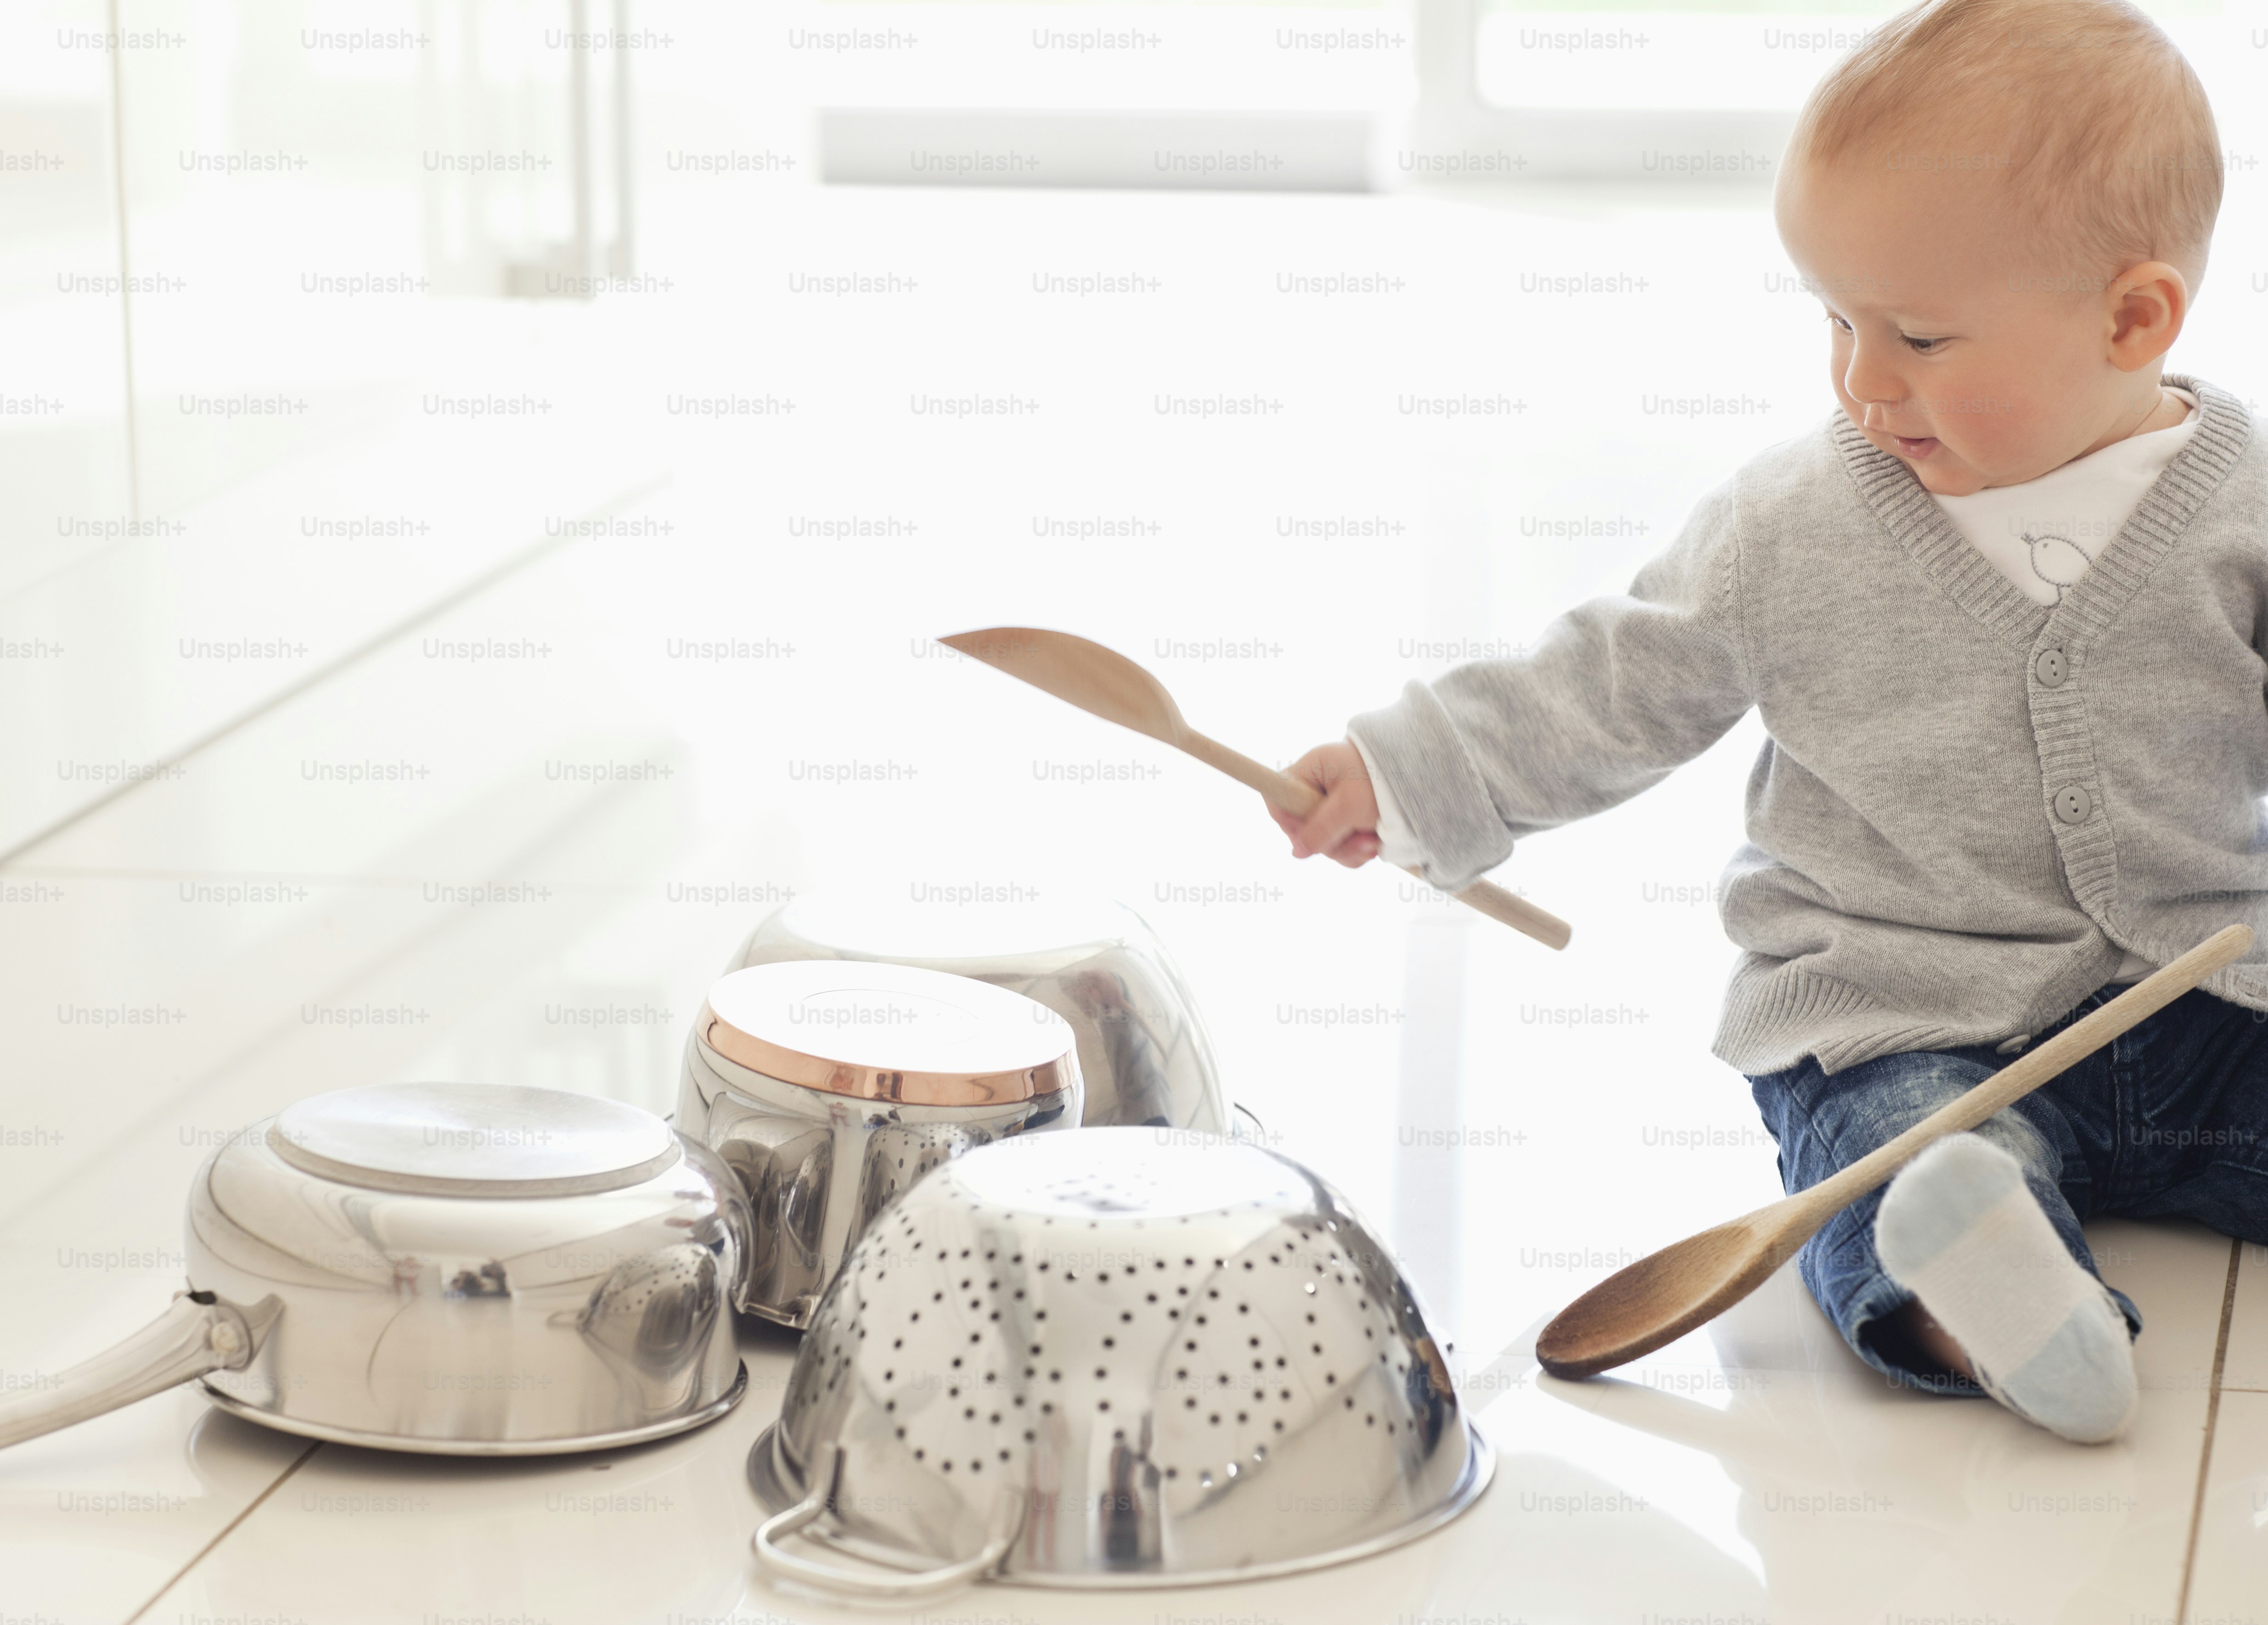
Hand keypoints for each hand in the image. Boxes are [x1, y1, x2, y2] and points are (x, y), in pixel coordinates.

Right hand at [1269, 741, 1382, 867]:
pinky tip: (1375, 844)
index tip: (1309, 834)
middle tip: (1360, 841)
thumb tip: (1296, 852)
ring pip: (1323, 841)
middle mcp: (1318, 788)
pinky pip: (1340, 845)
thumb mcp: (1351, 806)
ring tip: (1373, 843)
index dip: (1288, 821)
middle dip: (1331, 842)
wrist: (1425, 778)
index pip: (1278, 798)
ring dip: (1348, 849)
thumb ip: (1321, 829)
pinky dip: (1356, 850)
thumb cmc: (1385, 782)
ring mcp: (1332, 806)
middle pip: (1303, 828)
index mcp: (1311, 771)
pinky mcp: (1348, 820)